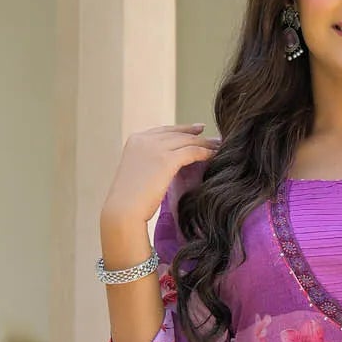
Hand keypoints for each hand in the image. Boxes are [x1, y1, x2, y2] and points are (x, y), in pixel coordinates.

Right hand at [100, 123, 221, 228]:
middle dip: (197, 135)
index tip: (198, 130)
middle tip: (214, 138)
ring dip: (205, 143)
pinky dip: (205, 153)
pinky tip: (214, 156)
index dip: (183, 130)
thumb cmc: (129, 202)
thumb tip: (166, 166)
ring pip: (186, 140)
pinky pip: (191, 151)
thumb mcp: (138, 174)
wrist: (123, 211)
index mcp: (135, 140)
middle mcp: (144, 139)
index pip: (164, 131)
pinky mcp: (166, 159)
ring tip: (219, 147)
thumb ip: (150, 164)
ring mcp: (154, 147)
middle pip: (177, 133)